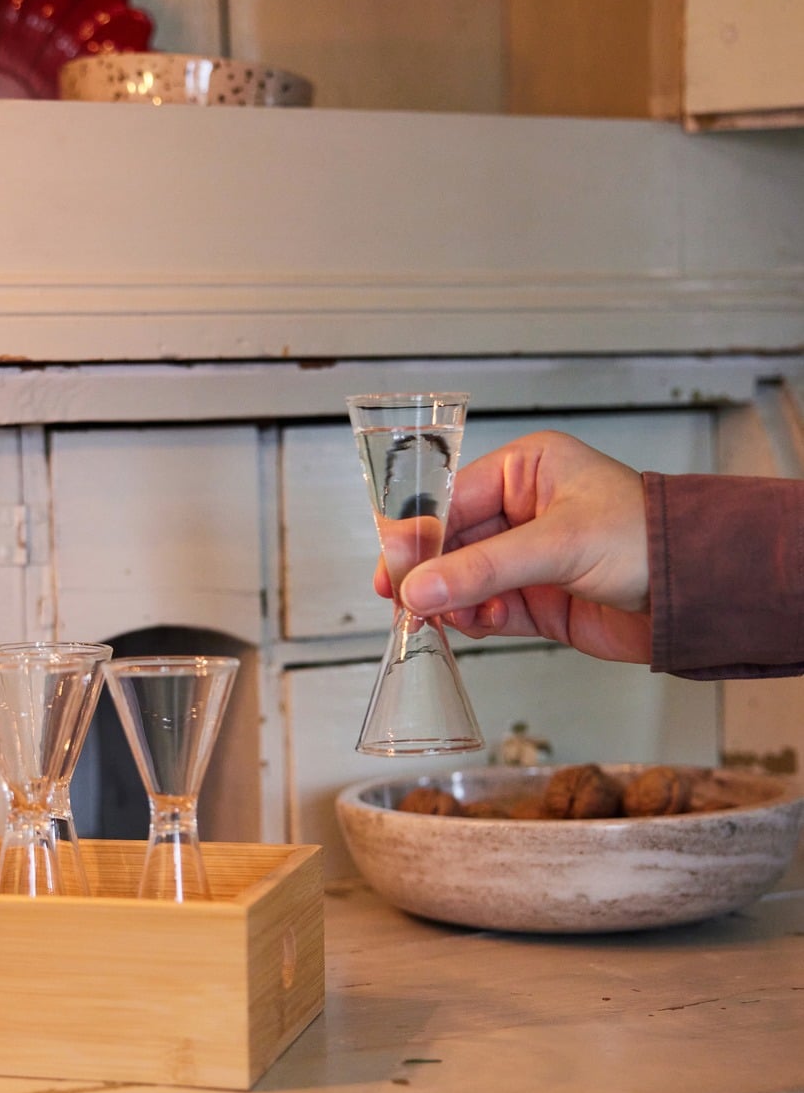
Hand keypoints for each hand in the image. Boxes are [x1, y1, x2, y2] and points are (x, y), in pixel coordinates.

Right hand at [372, 431, 652, 663]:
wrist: (700, 594)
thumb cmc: (649, 540)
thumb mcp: (559, 544)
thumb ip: (482, 569)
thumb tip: (418, 589)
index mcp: (525, 469)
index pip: (450, 498)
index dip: (418, 534)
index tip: (393, 567)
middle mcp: (521, 509)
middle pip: (449, 542)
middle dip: (430, 575)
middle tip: (405, 601)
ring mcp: (527, 557)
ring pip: (462, 581)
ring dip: (453, 602)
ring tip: (455, 617)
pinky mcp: (536, 600)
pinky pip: (485, 610)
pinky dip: (475, 620)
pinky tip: (483, 623)